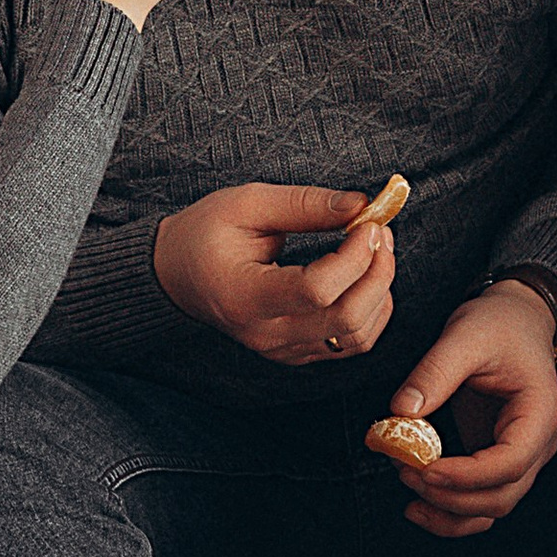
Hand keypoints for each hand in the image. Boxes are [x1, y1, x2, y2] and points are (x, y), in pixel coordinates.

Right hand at [153, 186, 397, 363]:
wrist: (176, 274)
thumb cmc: (206, 233)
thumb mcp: (247, 203)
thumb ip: (304, 204)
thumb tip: (360, 205)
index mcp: (245, 295)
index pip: (317, 290)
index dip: (355, 257)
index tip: (367, 224)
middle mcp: (265, 333)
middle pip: (346, 319)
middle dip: (377, 272)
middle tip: (380, 232)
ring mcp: (281, 349)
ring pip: (356, 338)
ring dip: (379, 292)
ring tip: (377, 251)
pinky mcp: (294, 352)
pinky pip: (349, 344)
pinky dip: (370, 311)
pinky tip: (366, 277)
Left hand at [377, 280, 556, 537]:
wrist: (517, 321)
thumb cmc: (499, 325)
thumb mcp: (465, 336)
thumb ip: (434, 372)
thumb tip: (400, 412)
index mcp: (540, 413)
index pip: (511, 462)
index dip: (466, 475)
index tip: (424, 468)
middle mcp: (538, 444)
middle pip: (501, 496)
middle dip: (450, 495)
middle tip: (405, 470)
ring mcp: (521, 458)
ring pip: (491, 509)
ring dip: (448, 511)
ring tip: (406, 484)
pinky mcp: (498, 462)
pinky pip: (480, 502)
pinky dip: (451, 513)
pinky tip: (418, 505)